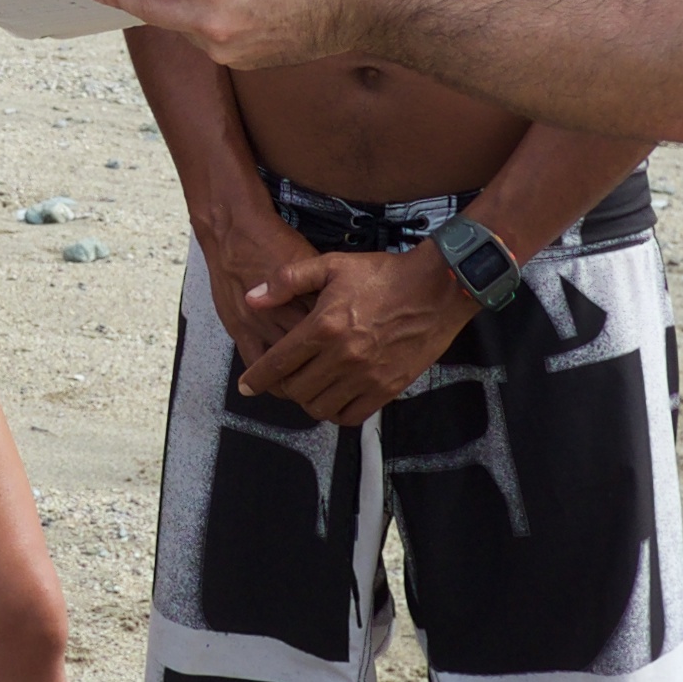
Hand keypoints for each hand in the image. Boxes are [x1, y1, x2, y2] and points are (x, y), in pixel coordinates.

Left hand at [237, 246, 479, 424]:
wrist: (437, 289)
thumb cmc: (383, 274)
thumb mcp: (332, 265)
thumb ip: (288, 280)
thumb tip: (252, 298)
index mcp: (324, 326)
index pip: (278, 363)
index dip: (256, 378)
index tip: (245, 386)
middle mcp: (343, 357)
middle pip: (296, 390)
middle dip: (283, 387)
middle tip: (284, 378)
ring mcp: (367, 376)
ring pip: (321, 408)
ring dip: (308, 400)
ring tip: (309, 386)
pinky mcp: (388, 388)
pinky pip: (352, 416)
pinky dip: (337, 412)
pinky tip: (335, 396)